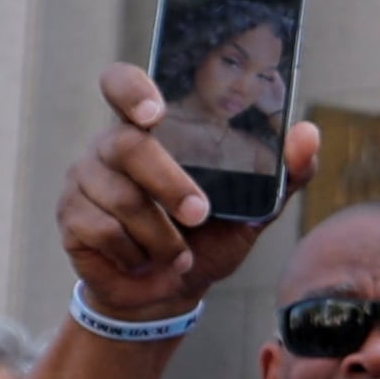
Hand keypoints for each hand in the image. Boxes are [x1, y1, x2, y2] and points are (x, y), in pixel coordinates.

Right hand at [59, 66, 320, 327]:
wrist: (168, 295)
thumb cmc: (208, 240)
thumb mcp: (253, 209)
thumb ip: (283, 172)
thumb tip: (309, 134)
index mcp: (151, 129)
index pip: (121, 83)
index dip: (131, 89)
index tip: (153, 112)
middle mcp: (111, 146)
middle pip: (129, 146)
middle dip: (169, 184)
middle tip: (199, 214)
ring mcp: (85, 179)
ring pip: (119, 197)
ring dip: (159, 235)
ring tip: (176, 252)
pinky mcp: (70, 217)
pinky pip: (102, 230)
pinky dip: (134, 253)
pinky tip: (143, 260)